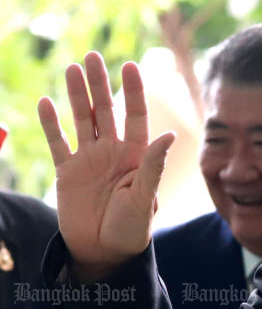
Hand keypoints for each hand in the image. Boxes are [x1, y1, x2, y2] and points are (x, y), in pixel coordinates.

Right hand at [38, 52, 174, 281]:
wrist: (103, 253)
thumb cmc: (131, 229)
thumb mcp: (144, 198)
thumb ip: (153, 166)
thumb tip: (169, 135)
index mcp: (137, 155)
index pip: (135, 115)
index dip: (133, 91)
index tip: (131, 65)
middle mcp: (113, 152)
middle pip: (105, 110)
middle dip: (100, 83)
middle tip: (93, 56)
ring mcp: (89, 160)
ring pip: (81, 120)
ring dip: (77, 94)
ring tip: (73, 68)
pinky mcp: (67, 173)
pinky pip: (58, 143)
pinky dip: (50, 124)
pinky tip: (46, 102)